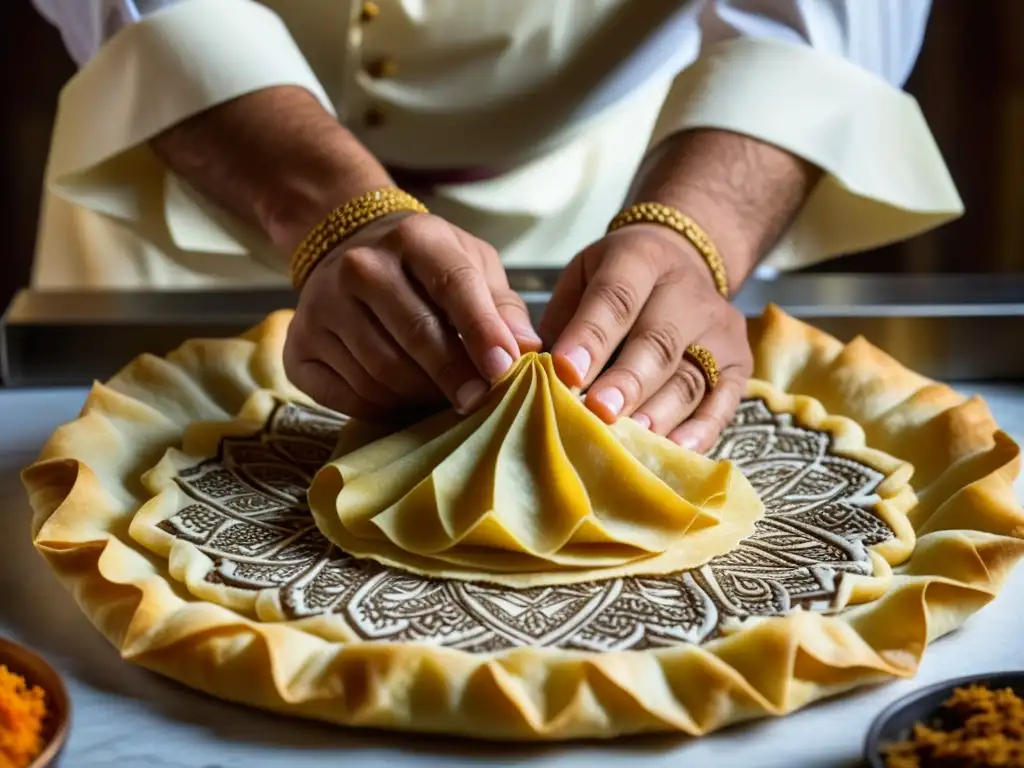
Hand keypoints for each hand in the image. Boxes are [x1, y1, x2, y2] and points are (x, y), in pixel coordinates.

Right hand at [284, 212, 541, 419]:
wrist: (346, 248)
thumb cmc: (425, 265)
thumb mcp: (471, 264)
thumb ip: (502, 305)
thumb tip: (527, 347)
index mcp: (413, 238)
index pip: (453, 286)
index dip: (481, 331)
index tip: (504, 369)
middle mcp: (360, 267)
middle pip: (415, 337)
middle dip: (454, 376)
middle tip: (479, 401)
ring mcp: (322, 307)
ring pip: (383, 372)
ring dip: (421, 396)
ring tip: (443, 397)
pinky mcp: (299, 346)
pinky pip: (349, 395)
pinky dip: (383, 408)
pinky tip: (402, 400)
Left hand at [540, 224, 752, 451]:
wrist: (684, 259)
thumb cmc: (616, 283)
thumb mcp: (581, 278)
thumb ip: (562, 322)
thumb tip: (534, 376)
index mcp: (640, 259)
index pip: (615, 298)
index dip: (591, 337)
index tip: (564, 371)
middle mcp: (687, 291)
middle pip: (657, 342)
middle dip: (626, 382)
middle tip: (598, 413)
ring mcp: (719, 328)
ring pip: (690, 377)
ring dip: (658, 413)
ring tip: (629, 440)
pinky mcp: (740, 362)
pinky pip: (725, 401)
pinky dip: (702, 429)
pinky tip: (676, 450)